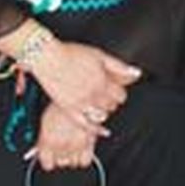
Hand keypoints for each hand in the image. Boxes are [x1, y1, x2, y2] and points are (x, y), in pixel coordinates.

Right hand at [27, 40, 141, 136]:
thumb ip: (119, 66)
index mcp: (102, 81)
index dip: (119, 92)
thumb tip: (136, 73)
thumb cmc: (71, 54)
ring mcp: (81, 104)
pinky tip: (102, 131)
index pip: (120, 95)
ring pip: (101, 115)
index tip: (116, 90)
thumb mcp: (99, 55)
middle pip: (111, 105)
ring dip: (104, 111)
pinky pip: (85, 125)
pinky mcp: (69, 110)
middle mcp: (93, 94)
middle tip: (106, 95)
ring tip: (100, 105)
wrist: (48, 58)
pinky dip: (95, 129)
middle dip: (111, 100)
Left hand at [27, 101, 99, 170]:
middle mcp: (61, 146)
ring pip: (73, 163)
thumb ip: (44, 138)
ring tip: (73, 143)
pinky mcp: (89, 145)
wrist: (82, 97)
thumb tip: (41, 149)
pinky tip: (82, 147)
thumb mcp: (46, 120)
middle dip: (62, 155)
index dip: (49, 158)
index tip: (50, 155)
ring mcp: (76, 147)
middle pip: (61, 163)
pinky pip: (84, 162)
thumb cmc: (64, 105)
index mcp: (48, 140)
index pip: (47, 164)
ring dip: (73, 155)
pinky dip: (84, 157)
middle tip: (63, 144)